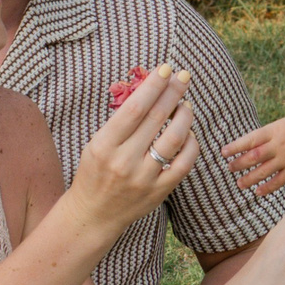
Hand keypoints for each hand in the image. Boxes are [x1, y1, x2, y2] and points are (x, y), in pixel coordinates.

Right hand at [63, 64, 198, 233]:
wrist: (93, 215)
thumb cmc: (95, 173)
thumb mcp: (96, 144)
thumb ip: (121, 122)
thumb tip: (149, 90)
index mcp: (104, 145)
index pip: (135, 108)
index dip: (153, 85)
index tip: (165, 69)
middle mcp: (124, 161)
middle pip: (156, 118)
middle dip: (173, 92)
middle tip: (183, 76)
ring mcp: (144, 178)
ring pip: (175, 138)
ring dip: (185, 116)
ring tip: (186, 105)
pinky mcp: (159, 191)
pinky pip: (184, 163)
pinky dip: (191, 144)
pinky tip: (188, 134)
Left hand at [222, 112, 284, 194]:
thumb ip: (269, 134)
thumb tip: (250, 145)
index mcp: (275, 129)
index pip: (250, 139)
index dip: (235, 147)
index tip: (223, 152)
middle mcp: (280, 144)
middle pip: (254, 156)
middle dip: (239, 163)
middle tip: (229, 168)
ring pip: (264, 171)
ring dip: (249, 178)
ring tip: (239, 184)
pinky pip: (279, 181)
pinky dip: (267, 187)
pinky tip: (258, 192)